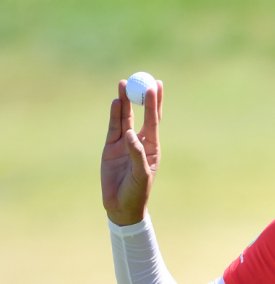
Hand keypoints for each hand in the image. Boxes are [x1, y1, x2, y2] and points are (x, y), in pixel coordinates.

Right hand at [101, 79, 162, 225]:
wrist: (121, 205)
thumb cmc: (137, 191)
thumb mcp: (141, 174)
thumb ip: (137, 153)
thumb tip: (130, 134)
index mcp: (152, 146)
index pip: (154, 120)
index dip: (154, 103)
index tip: (155, 87)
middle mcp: (139, 141)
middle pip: (141, 114)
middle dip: (142, 97)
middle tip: (144, 79)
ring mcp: (124, 143)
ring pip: (124, 117)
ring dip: (125, 101)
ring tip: (123, 84)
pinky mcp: (110, 147)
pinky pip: (112, 127)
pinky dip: (114, 114)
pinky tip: (116, 101)